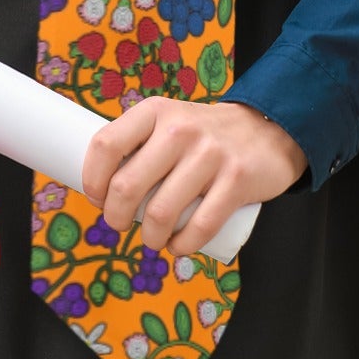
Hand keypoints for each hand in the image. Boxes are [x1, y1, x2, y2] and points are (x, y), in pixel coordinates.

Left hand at [80, 98, 307, 254]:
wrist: (266, 130)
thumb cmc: (202, 134)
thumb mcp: (168, 120)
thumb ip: (139, 142)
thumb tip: (101, 182)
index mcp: (154, 111)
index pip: (106, 145)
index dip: (92, 178)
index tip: (96, 197)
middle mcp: (178, 129)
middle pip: (127, 185)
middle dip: (115, 216)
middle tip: (118, 224)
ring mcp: (209, 155)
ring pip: (161, 213)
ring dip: (148, 237)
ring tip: (150, 239)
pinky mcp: (236, 181)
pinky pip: (200, 227)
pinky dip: (182, 246)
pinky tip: (176, 247)